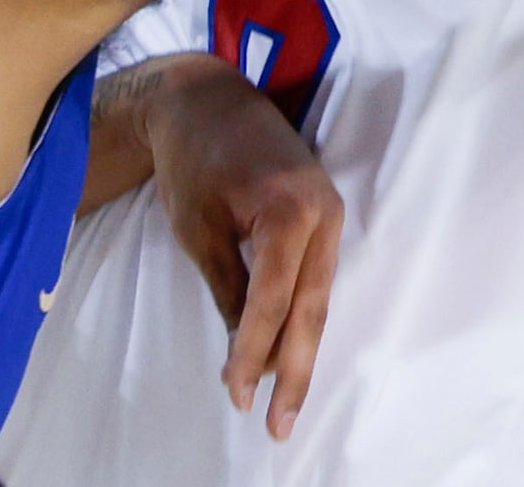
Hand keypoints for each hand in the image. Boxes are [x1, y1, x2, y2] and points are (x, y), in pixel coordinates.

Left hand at [142, 56, 343, 440]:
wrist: (207, 97)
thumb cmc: (193, 159)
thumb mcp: (197, 228)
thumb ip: (228, 288)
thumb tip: (244, 348)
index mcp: (287, 210)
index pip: (272, 300)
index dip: (254, 352)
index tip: (235, 394)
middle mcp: (322, 212)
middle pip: (310, 307)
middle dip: (293, 370)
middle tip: (277, 426)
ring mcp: (330, 211)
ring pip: (318, 296)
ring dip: (299, 349)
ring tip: (282, 404)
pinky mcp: (325, 213)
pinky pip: (316, 276)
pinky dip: (300, 316)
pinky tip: (286, 351)